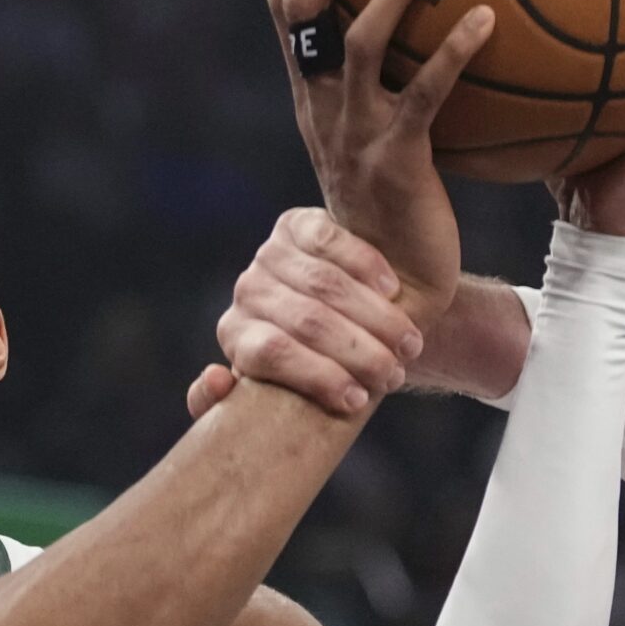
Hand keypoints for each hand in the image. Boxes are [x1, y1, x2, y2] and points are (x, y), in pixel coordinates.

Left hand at [191, 209, 424, 418]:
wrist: (343, 313)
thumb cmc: (323, 364)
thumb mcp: (291, 394)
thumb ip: (241, 401)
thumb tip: (215, 377)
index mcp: (237, 336)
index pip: (273, 354)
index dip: (319, 377)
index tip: (358, 400)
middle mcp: (248, 292)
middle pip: (307, 321)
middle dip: (358, 353)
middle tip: (395, 375)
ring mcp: (271, 254)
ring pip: (326, 286)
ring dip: (375, 318)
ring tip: (409, 344)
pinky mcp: (297, 224)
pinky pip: (330, 243)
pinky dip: (366, 267)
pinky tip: (392, 291)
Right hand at [268, 0, 494, 327]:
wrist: (393, 289)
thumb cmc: (400, 211)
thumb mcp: (387, 139)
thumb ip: (398, 86)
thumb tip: (452, 20)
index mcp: (313, 96)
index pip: (287, 10)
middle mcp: (322, 107)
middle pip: (303, 9)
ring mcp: (356, 133)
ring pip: (358, 41)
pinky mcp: (398, 161)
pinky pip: (425, 95)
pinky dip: (453, 53)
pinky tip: (489, 19)